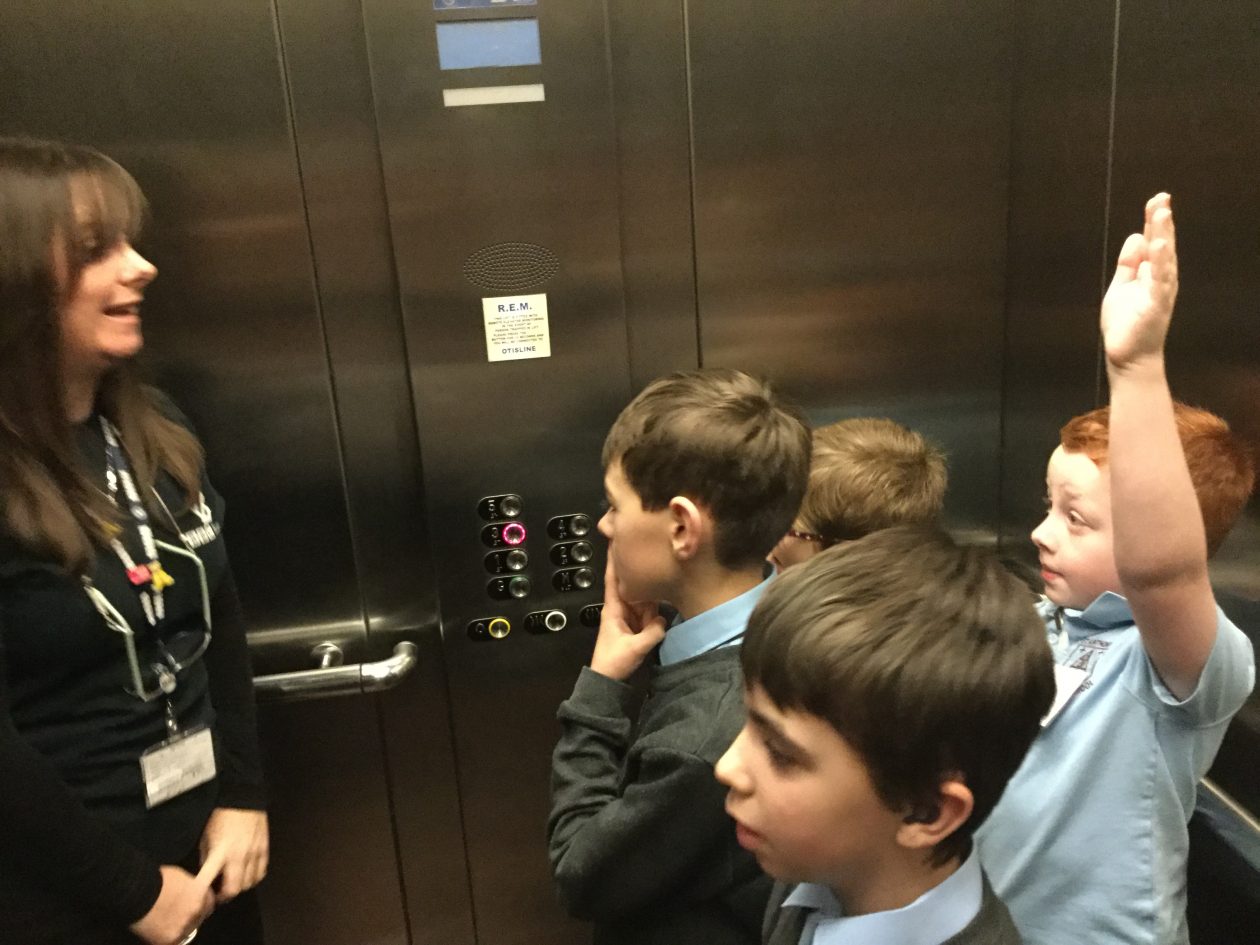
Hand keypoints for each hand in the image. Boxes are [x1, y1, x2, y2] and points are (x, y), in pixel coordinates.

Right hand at [129, 864, 214, 944]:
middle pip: (198, 919)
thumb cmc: (157, 879)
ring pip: (186, 932)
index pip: (209, 904)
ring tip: (164, 923)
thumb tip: (190, 893)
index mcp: (201, 894)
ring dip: (178, 929)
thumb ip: (190, 887)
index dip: (201, 906)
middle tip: (176, 916)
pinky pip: (172, 942)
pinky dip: (165, 938)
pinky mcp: (169, 939)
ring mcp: (184, 927)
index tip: (193, 907)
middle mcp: (196, 912)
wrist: (138, 892)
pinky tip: (157, 932)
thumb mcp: (180, 876)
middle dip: (190, 917)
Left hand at [197, 807, 269, 902]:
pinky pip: (261, 872)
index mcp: (219, 853)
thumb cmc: (220, 818)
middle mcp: (238, 856)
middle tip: (219, 894)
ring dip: (240, 887)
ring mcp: (254, 853)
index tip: (201, 897)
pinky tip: (248, 873)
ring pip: (249, 883)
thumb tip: (207, 875)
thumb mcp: (205, 838)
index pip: (208, 880)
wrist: (243, 798)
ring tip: (234, 882)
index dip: (203, 894)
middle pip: (234, 889)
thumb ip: (206, 859)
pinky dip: (254, 878)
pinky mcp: (265, 849)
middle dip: (225, 896)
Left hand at [590, 555, 666, 680]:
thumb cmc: (613, 662)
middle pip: (631, 583)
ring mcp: (630, 616)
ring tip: (659, 567)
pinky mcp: (637, 626)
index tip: (615, 540)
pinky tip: (664, 594)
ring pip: (643, 596)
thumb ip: (652, 632)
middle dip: (637, 567)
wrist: (607, 681)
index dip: (614, 560)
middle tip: (647, 548)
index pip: (613, 580)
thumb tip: (664, 620)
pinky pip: (649, 610)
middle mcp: (621, 608)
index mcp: (613, 609)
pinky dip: (655, 605)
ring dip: (650, 588)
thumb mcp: (634, 648)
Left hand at [1101, 193, 1178, 372]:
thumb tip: (1136, 236)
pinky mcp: (1155, 307)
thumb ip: (1128, 264)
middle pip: (1162, 246)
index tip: (1156, 199)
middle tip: (1161, 199)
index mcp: (1151, 274)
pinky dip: (1158, 265)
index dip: (1154, 221)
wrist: (1126, 356)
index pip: (1154, 242)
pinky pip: (1158, 283)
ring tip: (1162, 214)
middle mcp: (1161, 280)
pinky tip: (1157, 247)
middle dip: (1161, 222)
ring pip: (1164, 260)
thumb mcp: (1121, 287)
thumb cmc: (1126, 324)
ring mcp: (1160, 293)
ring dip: (1163, 236)